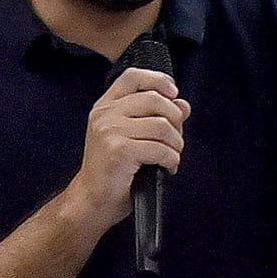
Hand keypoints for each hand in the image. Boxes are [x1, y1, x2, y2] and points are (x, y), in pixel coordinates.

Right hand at [69, 67, 186, 232]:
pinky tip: (167, 168)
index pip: (133, 77)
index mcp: (105, 106)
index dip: (159, 81)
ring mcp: (110, 131)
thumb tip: (184, 105)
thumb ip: (155, 116)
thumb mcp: (131, 136)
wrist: (92, 200)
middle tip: (175, 140)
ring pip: (162, 126)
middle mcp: (105, 114)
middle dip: (175, 120)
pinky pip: (161, 149)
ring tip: (171, 156)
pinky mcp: (120, 151)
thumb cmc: (112, 170)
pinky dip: (172, 160)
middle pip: (155, 100)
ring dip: (176, 144)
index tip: (174, 94)